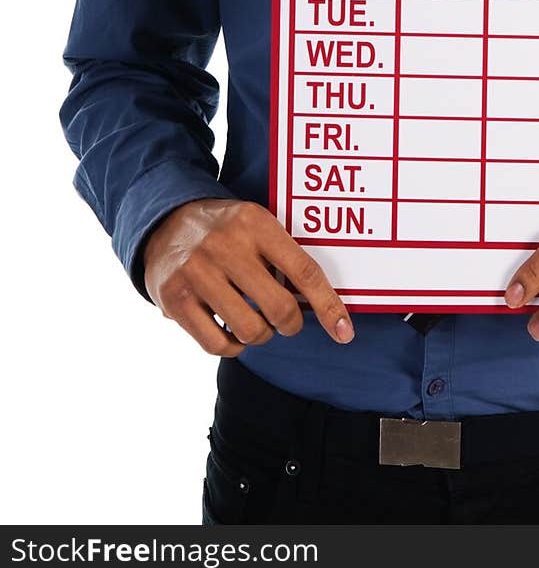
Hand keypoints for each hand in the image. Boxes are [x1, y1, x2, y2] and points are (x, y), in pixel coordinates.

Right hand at [143, 198, 354, 355]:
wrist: (165, 222)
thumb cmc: (225, 231)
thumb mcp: (256, 225)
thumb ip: (284, 256)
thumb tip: (324, 304)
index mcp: (255, 222)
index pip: (303, 271)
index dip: (328, 306)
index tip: (345, 331)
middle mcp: (225, 245)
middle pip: (279, 308)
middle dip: (290, 324)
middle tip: (286, 321)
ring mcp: (196, 272)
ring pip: (250, 330)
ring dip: (260, 335)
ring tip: (255, 321)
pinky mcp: (174, 298)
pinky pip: (217, 345)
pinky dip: (232, 346)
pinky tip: (230, 330)